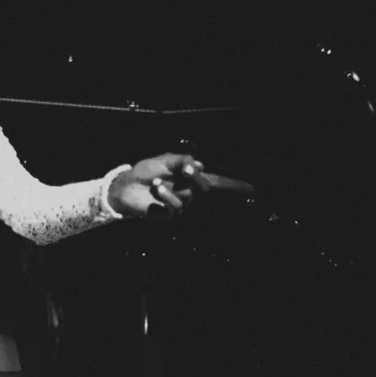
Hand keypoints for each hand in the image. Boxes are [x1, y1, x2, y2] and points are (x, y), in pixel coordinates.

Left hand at [111, 153, 253, 218]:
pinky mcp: (167, 216)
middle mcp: (188, 193)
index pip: (217, 182)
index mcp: (190, 179)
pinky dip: (165, 196)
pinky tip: (155, 189)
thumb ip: (182, 160)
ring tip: (156, 182)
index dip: (234, 186)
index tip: (252, 189)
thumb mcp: (164, 161)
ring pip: (188, 198)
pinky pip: (174, 208)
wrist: (123, 186)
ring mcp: (178, 206)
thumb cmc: (144, 173)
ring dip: (173, 188)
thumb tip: (199, 164)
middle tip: (188, 170)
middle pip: (205, 189)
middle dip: (197, 178)